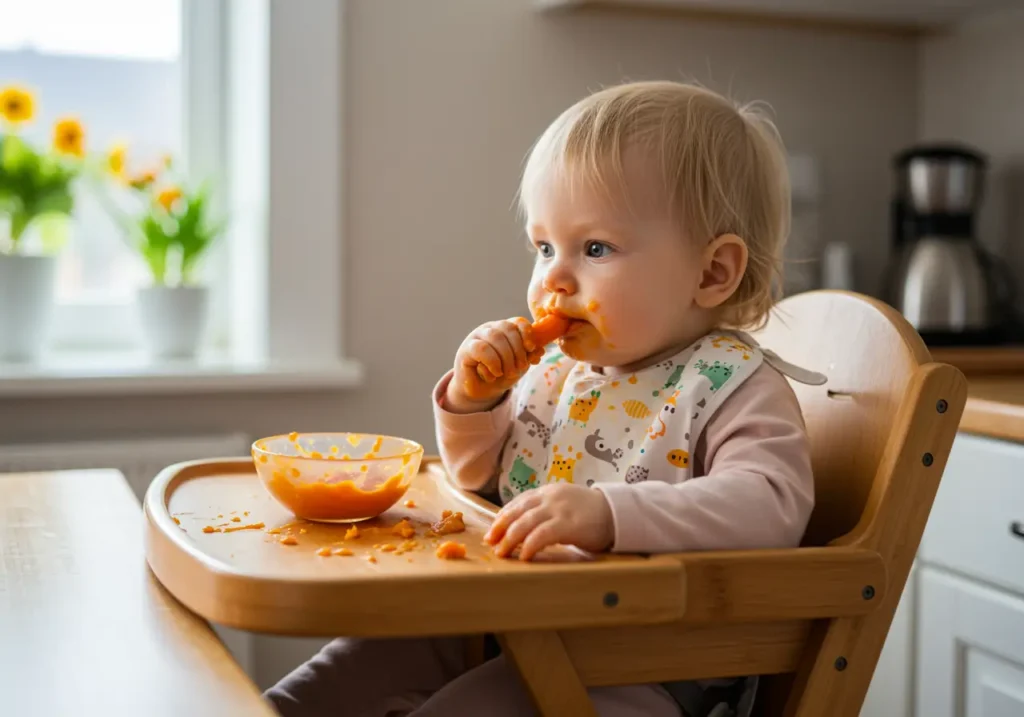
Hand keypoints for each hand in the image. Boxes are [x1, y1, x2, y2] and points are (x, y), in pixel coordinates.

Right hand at [445, 318, 545, 413]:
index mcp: (505, 329)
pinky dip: (493, 362)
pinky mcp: (466, 349)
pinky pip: (482, 349)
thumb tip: (540, 350)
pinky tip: (496, 373)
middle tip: (521, 368)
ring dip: (507, 358)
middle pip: (508, 329)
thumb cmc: (501, 374)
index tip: (531, 348)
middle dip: (518, 350)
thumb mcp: (519, 365)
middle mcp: (491, 328)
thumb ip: (529, 356)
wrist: (482, 391)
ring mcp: (477, 336)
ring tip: (509, 373)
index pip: (517, 322)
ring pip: (496, 337)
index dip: (527, 332)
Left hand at [484, 482, 614, 560]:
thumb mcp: (565, 504)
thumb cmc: (591, 513)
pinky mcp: (567, 524)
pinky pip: (541, 535)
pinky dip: (529, 546)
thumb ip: (546, 510)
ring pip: (524, 524)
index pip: (518, 502)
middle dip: (501, 528)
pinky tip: (524, 556)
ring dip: (510, 539)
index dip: (503, 517)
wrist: (617, 512)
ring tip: (502, 552)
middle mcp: (550, 497)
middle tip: (491, 542)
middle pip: (517, 512)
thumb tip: (524, 527)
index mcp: (548, 492)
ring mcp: (558, 510)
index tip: (493, 530)